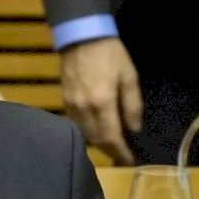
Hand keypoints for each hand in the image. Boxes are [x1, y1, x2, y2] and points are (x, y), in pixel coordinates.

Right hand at [60, 38, 142, 165]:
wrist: (82, 36)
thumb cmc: (110, 54)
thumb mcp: (129, 76)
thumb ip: (132, 105)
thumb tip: (133, 129)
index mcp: (102, 103)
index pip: (110, 138)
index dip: (120, 153)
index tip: (129, 161)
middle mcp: (84, 109)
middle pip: (95, 140)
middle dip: (109, 151)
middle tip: (121, 154)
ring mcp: (71, 106)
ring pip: (83, 134)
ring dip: (97, 143)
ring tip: (110, 144)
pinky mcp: (64, 101)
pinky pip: (75, 124)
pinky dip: (86, 132)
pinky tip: (95, 129)